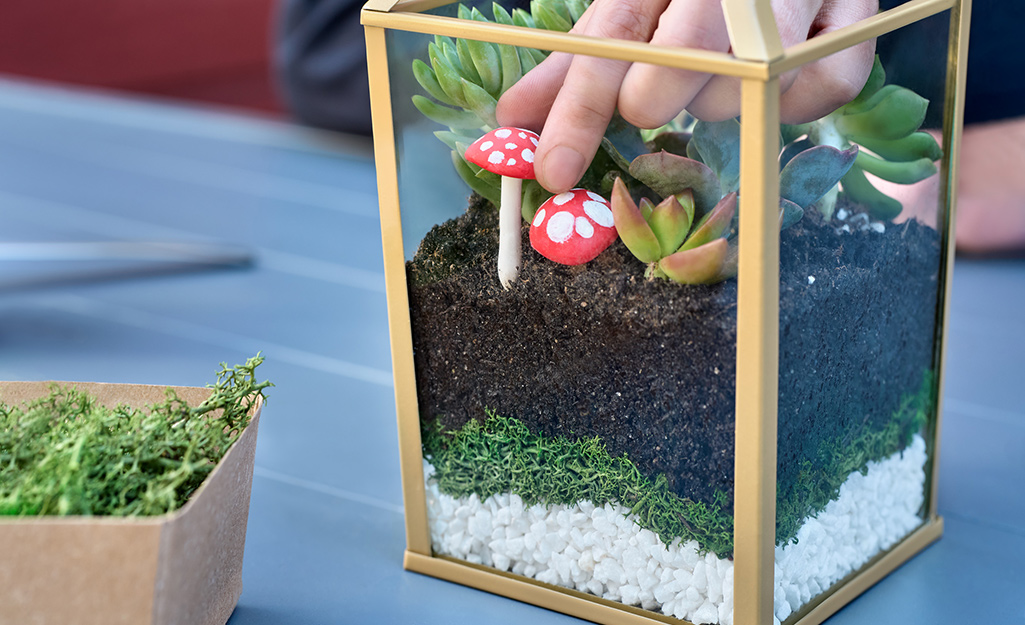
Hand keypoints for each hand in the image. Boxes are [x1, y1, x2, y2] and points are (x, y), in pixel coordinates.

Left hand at [496, 0, 877, 192]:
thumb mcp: (630, 13)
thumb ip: (575, 67)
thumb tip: (511, 122)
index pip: (610, 40)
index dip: (576, 112)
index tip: (551, 171)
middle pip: (677, 65)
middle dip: (654, 99)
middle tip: (658, 95)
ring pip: (745, 87)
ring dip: (722, 100)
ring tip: (724, 69)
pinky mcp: (858, 17)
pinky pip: (820, 93)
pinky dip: (791, 105)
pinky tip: (776, 82)